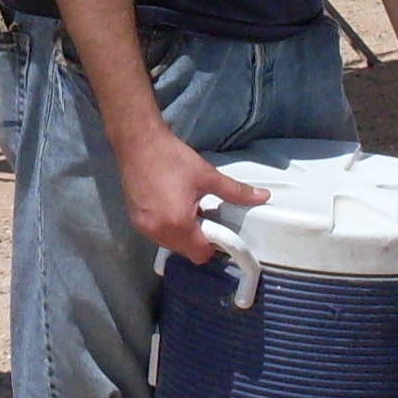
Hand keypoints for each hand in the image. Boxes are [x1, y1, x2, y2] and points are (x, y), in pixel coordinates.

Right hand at [115, 124, 266, 265]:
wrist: (138, 143)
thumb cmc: (172, 158)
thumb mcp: (207, 175)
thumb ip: (236, 192)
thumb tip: (263, 196)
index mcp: (178, 223)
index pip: (200, 255)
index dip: (213, 245)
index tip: (216, 226)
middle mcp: (158, 231)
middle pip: (185, 251)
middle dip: (197, 238)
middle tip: (202, 213)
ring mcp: (143, 227)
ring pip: (170, 244)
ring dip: (181, 233)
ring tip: (185, 207)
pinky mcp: (134, 220)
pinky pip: (157, 234)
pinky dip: (166, 226)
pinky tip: (169, 205)